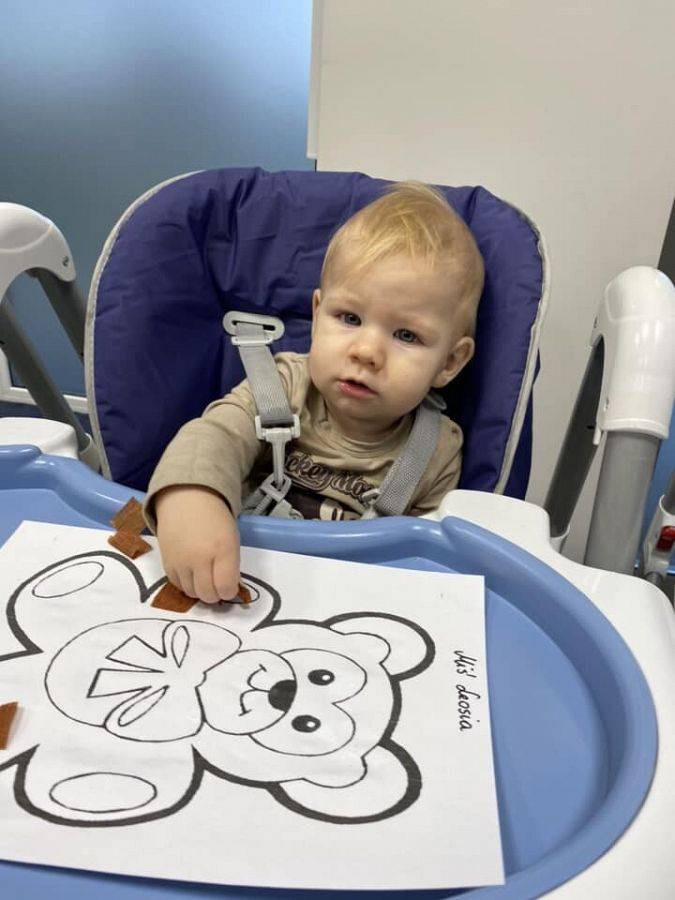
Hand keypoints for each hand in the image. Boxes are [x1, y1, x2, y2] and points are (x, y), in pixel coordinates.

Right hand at [154, 485, 239, 603]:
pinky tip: (191, 571)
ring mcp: (181, 561)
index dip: (230, 591)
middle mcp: (200, 557)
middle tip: (217, 583)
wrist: (186, 500)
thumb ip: (231, 565)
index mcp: (223, 549)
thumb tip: (228, 589)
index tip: (229, 585)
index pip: (226, 587)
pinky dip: (186, 583)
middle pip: (208, 595)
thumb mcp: (232, 539)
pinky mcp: (166, 562)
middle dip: (215, 594)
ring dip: (200, 589)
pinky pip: (178, 585)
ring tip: (204, 575)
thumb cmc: (215, 518)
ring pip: (192, 593)